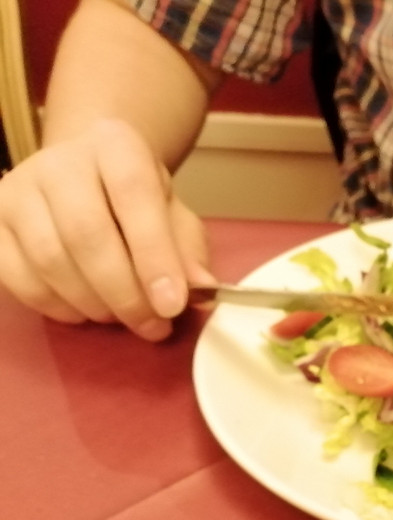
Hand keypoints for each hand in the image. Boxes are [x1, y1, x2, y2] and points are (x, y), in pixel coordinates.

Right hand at [0, 118, 213, 339]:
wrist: (85, 173)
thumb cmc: (135, 199)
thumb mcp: (174, 213)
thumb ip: (187, 249)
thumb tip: (199, 288)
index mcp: (115, 146)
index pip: (134, 196)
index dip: (154, 256)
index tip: (173, 305)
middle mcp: (58, 162)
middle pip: (86, 235)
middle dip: (125, 293)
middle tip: (153, 325)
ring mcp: (16, 191)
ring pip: (49, 260)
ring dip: (93, 304)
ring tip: (123, 318)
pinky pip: (18, 278)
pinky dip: (57, 306)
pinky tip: (85, 311)